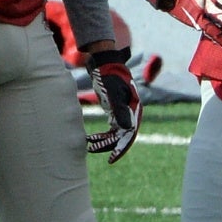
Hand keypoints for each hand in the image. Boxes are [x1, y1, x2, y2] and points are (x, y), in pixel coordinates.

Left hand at [85, 48, 140, 163]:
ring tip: (88, 146)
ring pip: (114, 133)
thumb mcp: (114, 94)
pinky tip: (91, 138)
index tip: (111, 159)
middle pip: (121, 136)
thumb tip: (126, 130)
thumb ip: (120, 111)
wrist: (104, 63)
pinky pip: (110, 128)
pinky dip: (101, 134)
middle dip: (108, 146)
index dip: (121, 148)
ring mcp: (122, 112)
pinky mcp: (114, 110)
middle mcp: (130, 113)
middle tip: (93, 151)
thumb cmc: (109, 76)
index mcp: (133, 110)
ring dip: (103, 141)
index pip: (129, 134)